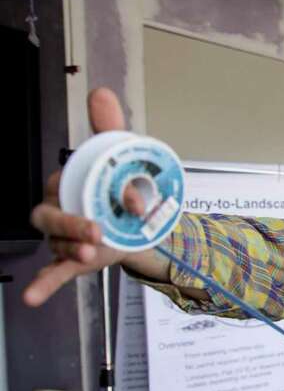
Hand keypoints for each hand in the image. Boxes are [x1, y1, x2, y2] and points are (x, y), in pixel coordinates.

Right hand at [24, 88, 148, 306]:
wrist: (144, 220)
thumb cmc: (123, 185)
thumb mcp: (122, 156)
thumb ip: (110, 127)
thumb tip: (100, 93)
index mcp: (66, 183)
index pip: (67, 185)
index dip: (94, 193)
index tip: (133, 203)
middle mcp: (59, 209)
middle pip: (49, 216)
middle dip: (70, 224)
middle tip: (96, 232)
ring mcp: (63, 236)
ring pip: (55, 243)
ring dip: (69, 248)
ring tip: (88, 254)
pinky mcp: (73, 259)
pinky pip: (51, 273)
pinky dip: (42, 285)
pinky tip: (32, 297)